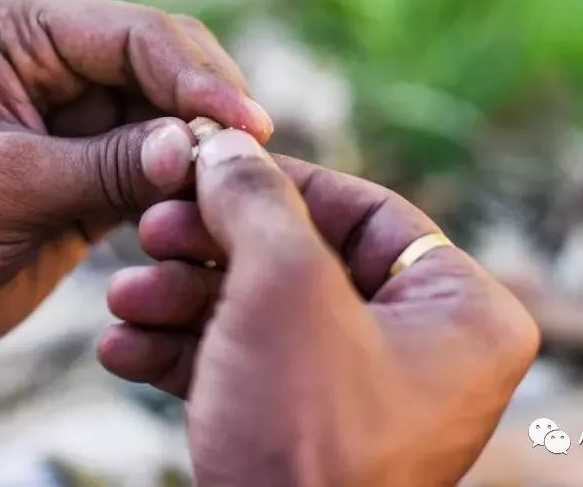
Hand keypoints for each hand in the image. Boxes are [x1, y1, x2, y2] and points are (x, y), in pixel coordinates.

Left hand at [0, 0, 271, 363]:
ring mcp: (77, 114)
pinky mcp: (92, 166)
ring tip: (242, 187)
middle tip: (255, 157)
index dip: (195, 78)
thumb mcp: (2, 187)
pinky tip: (211, 208)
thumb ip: (103, 167)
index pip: (134, 35)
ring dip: (202, 149)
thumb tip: (193, 151)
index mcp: (19, 29)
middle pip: (164, 66)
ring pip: (169, 117)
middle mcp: (54, 58)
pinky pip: (157, 164)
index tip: (245, 125)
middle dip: (208, 107)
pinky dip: (185, 184)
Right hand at [100, 130, 537, 485]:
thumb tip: (226, 146)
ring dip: (181, 301)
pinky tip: (122, 349)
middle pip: (301, 259)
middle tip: (149, 231)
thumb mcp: (283, 290)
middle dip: (211, 247)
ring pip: (261, 313)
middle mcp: (420, 351)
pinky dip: (184, 355)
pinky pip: (246, 368)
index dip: (276, 180)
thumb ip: (256, 201)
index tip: (204, 166)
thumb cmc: (307, 436)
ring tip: (122, 300)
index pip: (364, 210)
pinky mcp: (304, 430)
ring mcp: (359, 394)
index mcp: (459, 312)